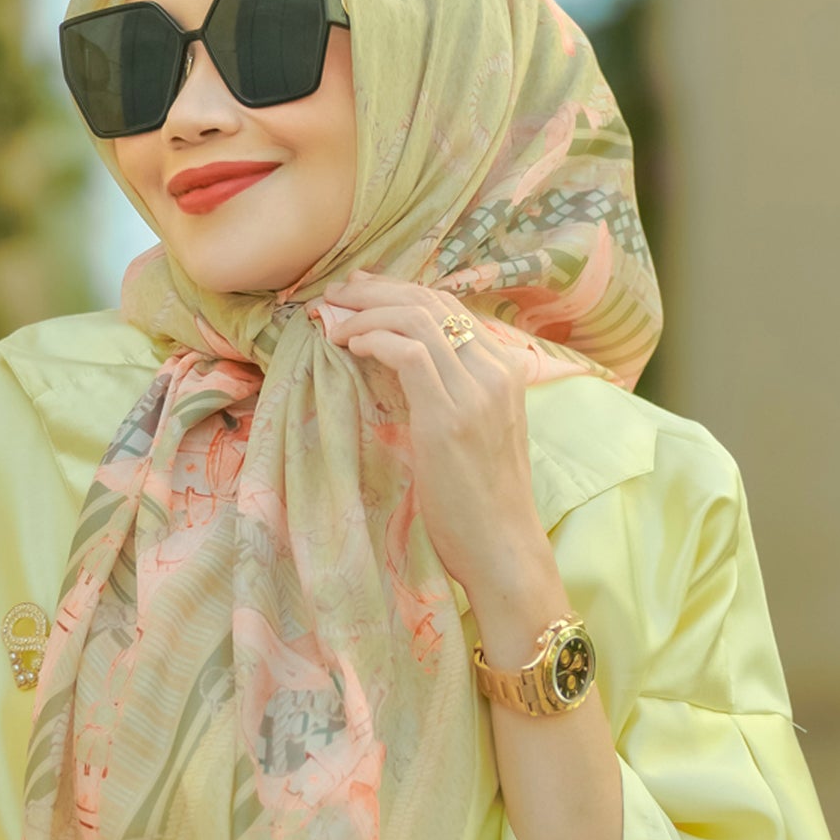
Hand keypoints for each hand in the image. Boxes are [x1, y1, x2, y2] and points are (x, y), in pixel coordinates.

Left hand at [309, 269, 547, 596]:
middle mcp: (496, 371)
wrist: (504, 549)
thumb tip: (404, 365)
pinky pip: (408, 352)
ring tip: (333, 321)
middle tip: (336, 294)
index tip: (360, 293)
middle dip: (376, 291)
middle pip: (431, 301)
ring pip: (417, 318)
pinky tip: (352, 348)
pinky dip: (374, 339)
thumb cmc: (484, 501)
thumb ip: (455, 393)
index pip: (449, 308)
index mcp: (506, 370)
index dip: (400, 291)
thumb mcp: (477, 432)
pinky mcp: (449, 417)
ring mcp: (476, 392)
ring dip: (366, 312)